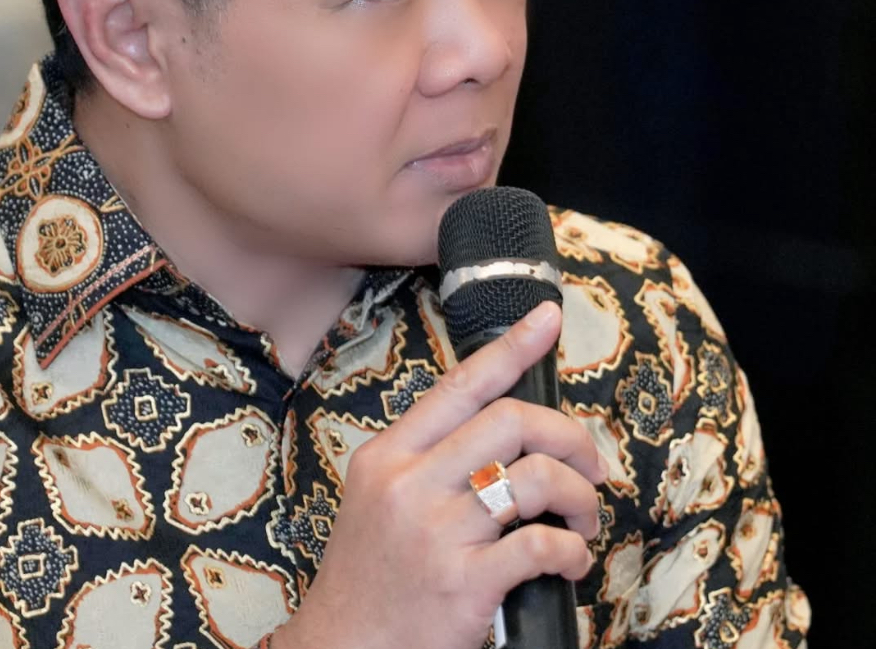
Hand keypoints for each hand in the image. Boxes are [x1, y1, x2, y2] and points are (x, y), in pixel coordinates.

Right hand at [272, 302, 604, 648]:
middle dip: (569, 437)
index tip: (547, 319)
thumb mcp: (378, 496)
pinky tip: (570, 562)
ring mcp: (436, 533)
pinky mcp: (464, 584)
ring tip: (583, 519)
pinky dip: (572, 552)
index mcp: (389, 455)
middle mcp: (409, 483)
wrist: (344, 648)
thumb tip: (502, 428)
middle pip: (511, 422)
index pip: (459, 385)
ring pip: (535, 480)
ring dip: (580, 497)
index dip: (511, 347)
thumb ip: (428, 458)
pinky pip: (541, 547)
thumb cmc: (370, 573)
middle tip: (589, 465)